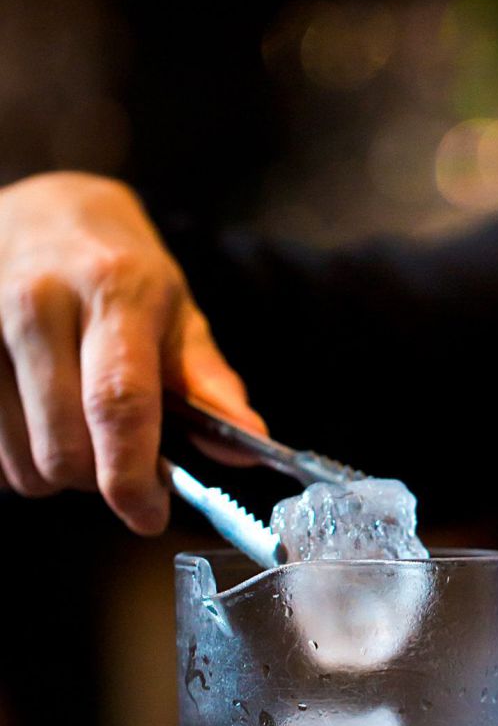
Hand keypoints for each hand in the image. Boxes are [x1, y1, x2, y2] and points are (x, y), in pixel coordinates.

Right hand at [0, 171, 262, 531]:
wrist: (44, 210)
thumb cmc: (118, 273)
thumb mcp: (176, 316)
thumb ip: (210, 387)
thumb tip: (248, 445)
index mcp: (112, 290)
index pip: (118, 404)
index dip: (132, 477)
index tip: (148, 515)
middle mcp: (38, 300)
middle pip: (64, 448)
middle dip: (97, 479)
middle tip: (117, 459)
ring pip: (18, 460)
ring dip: (53, 471)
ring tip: (74, 429)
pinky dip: (14, 457)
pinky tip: (33, 420)